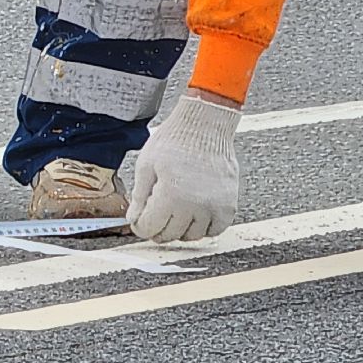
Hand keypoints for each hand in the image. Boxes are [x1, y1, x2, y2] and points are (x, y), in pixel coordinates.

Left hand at [128, 92, 241, 242]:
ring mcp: (214, 206)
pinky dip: (203, 228)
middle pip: (170, 235)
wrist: (205, 125)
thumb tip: (133, 220)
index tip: (139, 221)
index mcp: (170, 195)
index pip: (150, 228)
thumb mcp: (146, 165)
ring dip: (180, 230)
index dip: (140, 227)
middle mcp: (194, 205)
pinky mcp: (229, 204)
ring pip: (192, 236)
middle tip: (155, 217)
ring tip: (174, 214)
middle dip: (157, 229)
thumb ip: (139, 196)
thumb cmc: (174, 141)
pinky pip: (215, 230)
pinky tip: (193, 215)